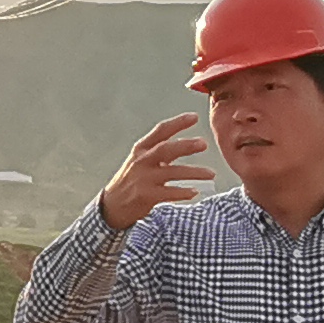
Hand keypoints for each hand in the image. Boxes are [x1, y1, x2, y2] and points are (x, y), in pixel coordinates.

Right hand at [99, 116, 212, 232]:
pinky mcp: (146, 196)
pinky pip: (169, 193)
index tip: (194, 117)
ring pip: (173, 172)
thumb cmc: (131, 180)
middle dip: (186, 146)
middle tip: (204, 144)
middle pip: (166, 149)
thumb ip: (161, 151)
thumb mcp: (141, 160)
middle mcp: (142, 161)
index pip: (160, 131)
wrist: (112, 205)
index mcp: (141, 149)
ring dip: (194, 172)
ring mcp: (143, 179)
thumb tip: (188, 143)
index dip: (178, 123)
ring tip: (211, 173)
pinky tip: (195, 191)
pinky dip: (183, 192)